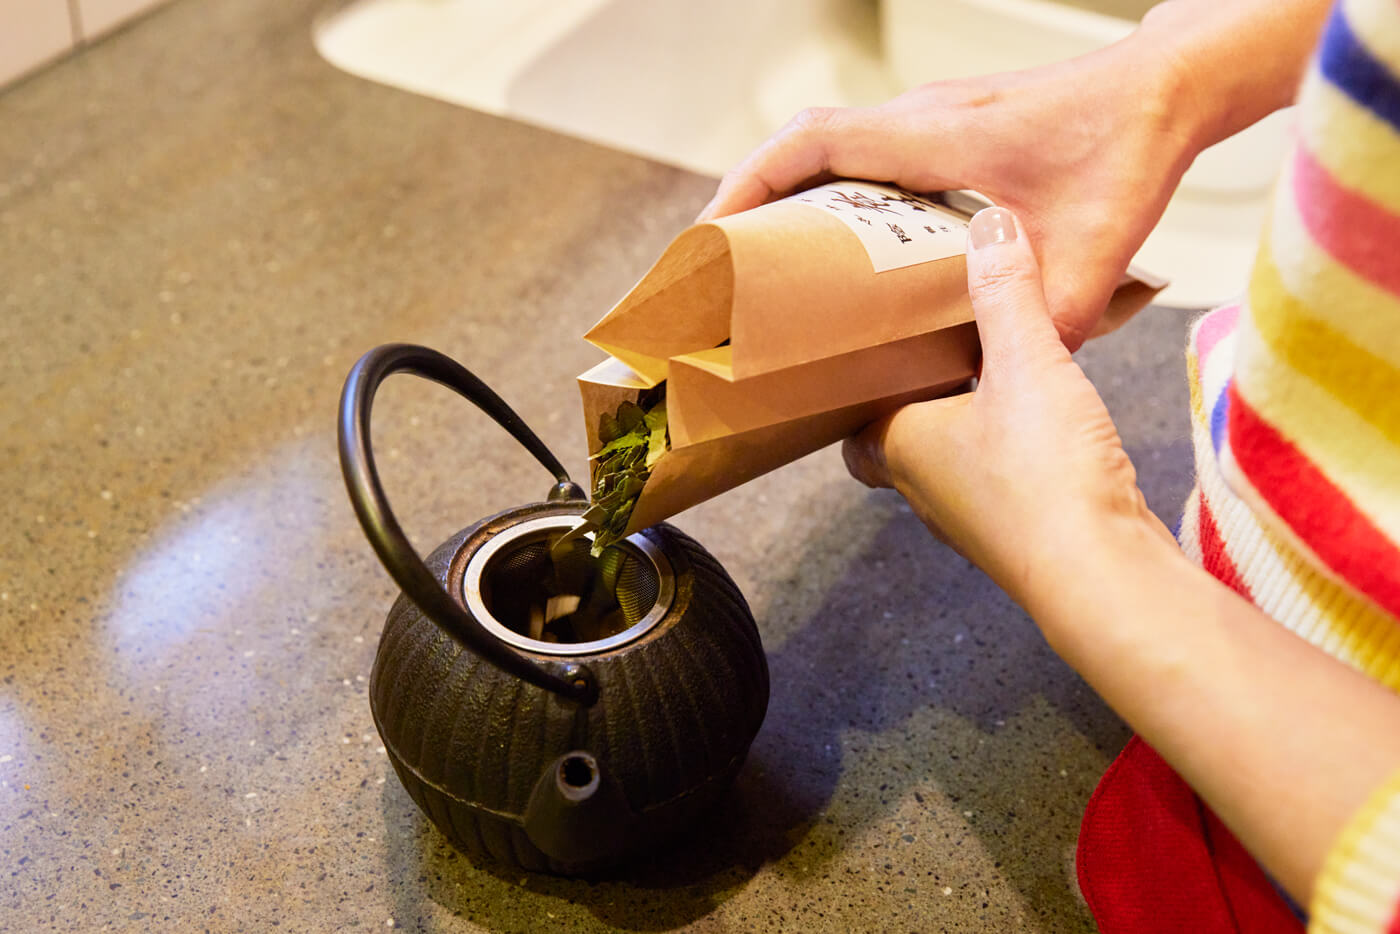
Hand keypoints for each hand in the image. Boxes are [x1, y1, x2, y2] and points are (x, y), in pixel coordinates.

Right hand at [697, 0, 1328, 349]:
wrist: (1165, 90)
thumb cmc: (1127, 147)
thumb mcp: (1089, 256)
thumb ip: (1045, 325)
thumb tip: (1005, 384)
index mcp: (930, 137)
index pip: (809, 144)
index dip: (748, 184)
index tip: (711, 231)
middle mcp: (917, 117)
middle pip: (800, 145)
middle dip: (750, 197)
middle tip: (725, 261)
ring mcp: (929, 117)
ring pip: (829, 146)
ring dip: (790, 193)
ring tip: (770, 259)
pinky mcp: (945, 126)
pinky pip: (863, 152)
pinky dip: (834, 190)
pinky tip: (846, 244)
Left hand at [843, 206, 1171, 605]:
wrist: (1105, 575)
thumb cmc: (1045, 476)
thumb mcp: (1028, 362)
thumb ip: (1008, 293)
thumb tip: (988, 224)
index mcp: (899, 448)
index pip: (851, 423)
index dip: (855, 389)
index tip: (869, 347)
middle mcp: (925, 488)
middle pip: (900, 435)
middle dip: (913, 395)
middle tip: (933, 342)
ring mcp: (973, 516)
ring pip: (953, 457)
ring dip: (966, 418)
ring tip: (991, 363)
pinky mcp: (1022, 530)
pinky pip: (1001, 475)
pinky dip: (1010, 444)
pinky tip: (1044, 415)